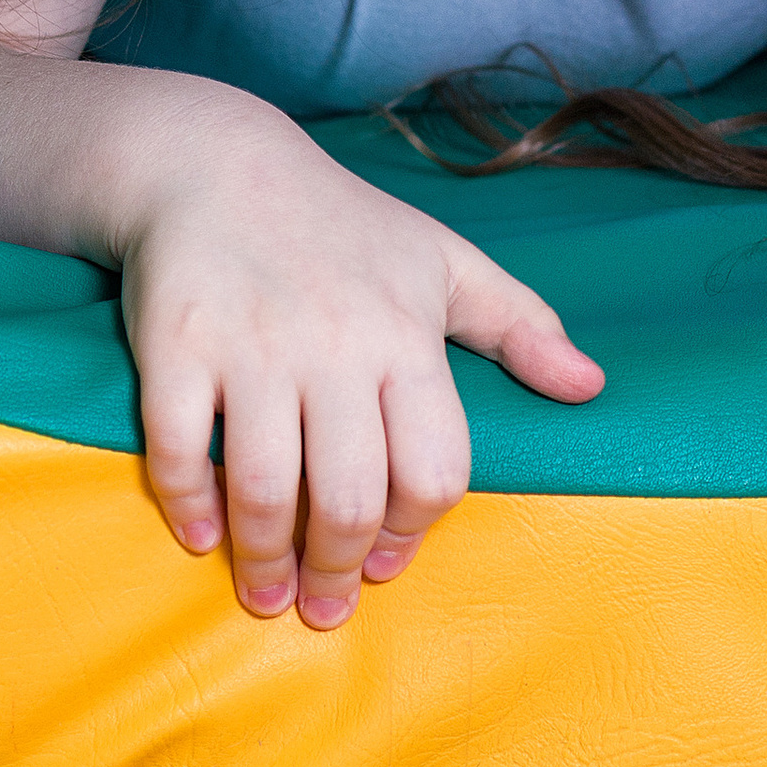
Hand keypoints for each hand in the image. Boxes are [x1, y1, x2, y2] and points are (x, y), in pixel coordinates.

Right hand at [117, 82, 603, 628]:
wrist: (216, 162)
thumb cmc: (341, 224)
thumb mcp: (441, 260)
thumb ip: (519, 325)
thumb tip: (590, 388)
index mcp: (405, 334)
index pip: (433, 469)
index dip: (414, 534)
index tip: (389, 564)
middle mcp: (334, 344)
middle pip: (350, 498)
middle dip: (338, 572)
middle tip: (326, 604)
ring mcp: (251, 346)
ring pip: (264, 490)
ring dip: (265, 563)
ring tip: (267, 593)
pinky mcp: (176, 343)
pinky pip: (178, 452)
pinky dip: (190, 509)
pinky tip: (204, 534)